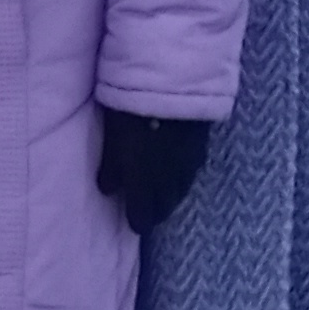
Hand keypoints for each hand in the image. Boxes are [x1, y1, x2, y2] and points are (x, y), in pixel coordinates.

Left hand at [95, 106, 212, 232]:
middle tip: (150, 213)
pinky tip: (179, 174)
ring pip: (182, 192)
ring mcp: (188, 165)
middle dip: (157, 212)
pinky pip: (192, 174)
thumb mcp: (113, 138)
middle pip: (166, 206)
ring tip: (165, 197)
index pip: (144, 215)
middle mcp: (169, 180)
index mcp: (144, 181)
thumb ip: (111, 167)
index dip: (139, 221)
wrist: (173, 85)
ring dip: (172, 197)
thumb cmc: (133, 111)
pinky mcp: (201, 148)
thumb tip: (107, 190)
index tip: (135, 224)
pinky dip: (183, 179)